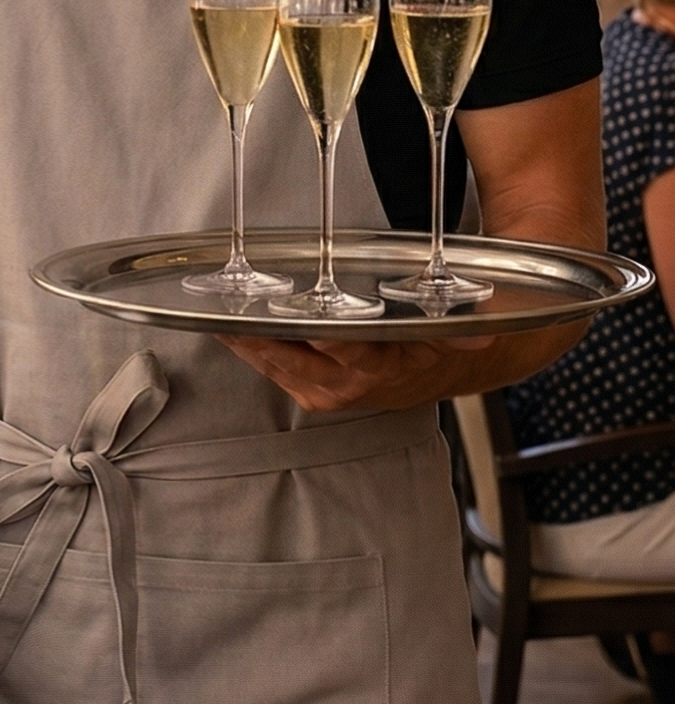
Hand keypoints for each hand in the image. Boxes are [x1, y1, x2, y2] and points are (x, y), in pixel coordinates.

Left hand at [219, 325, 502, 414]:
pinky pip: (275, 371)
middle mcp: (352, 382)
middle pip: (296, 359)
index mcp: (386, 365)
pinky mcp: (314, 391)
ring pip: (279, 366)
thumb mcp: (453, 329)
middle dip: (260, 338)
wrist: (440, 372)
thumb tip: (486, 325)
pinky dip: (252, 350)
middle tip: (229, 313)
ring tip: (217, 317)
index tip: (292, 322)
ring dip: (247, 344)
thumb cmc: (439, 342)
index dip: (319, 338)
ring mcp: (329, 390)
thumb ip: (462, 325)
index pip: (349, 351)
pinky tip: (229, 330)